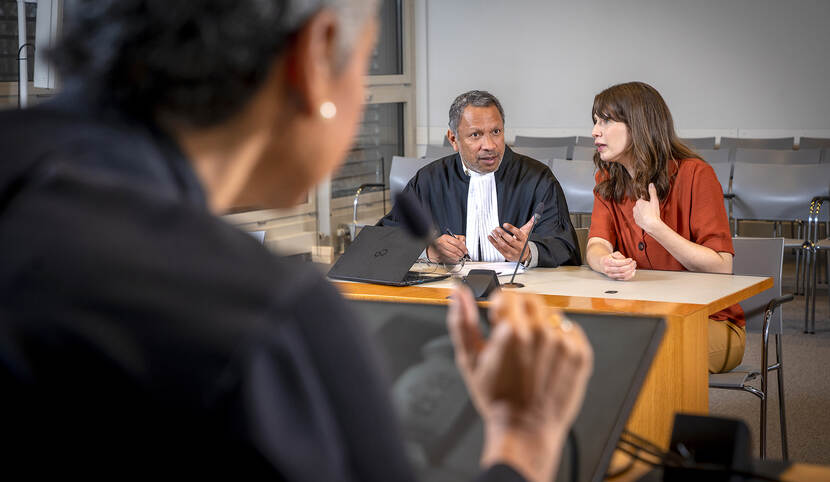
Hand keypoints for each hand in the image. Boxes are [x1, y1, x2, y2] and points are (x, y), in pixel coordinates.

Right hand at [428, 234, 467, 262]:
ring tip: (459, 257)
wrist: (432, 248)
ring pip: (452, 255)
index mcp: (445, 237)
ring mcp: (439, 250)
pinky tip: (454, 259)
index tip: (465, 251)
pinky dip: (453, 260)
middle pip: (455, 250)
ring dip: (457, 258)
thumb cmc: (442, 243)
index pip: (457, 243)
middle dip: (461, 254)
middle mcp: (442, 243)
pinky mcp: (439, 256)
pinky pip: (448, 259)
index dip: (463, 248)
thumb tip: (464, 243)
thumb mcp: (451, 238)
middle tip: (463, 255)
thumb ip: (459, 239)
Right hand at [447, 286, 592, 481]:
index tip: (498, 319)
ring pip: (552, 315)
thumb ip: (462, 322)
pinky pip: (571, 332)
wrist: (525, 429)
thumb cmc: (497, 399)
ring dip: (540, 326)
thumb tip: (457, 295)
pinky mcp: (580, 355)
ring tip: (531, 352)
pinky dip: (560, 340)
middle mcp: (540, 333)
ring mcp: (563, 344)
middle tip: (513, 337)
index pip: (509, 294)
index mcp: (512, 331)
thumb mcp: (470, 360)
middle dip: (520, 312)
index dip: (500, 306)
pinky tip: (547, 359)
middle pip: (531, 300)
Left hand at [488, 218, 532, 262]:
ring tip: (493, 232)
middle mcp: (519, 246)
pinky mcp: (507, 255)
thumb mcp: (526, 233)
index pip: (518, 233)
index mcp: (524, 240)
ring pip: (504, 245)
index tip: (505, 224)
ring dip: (497, 238)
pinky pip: (499, 249)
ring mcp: (513, 252)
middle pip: (510, 240)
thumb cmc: (523, 242)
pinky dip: (493, 243)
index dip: (511, 228)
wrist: (524, 255)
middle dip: (503, 233)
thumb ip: (530, 224)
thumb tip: (534, 217)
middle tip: (497, 228)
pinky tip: (490, 237)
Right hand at [600, 251, 636, 279]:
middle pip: (621, 269)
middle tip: (634, 262)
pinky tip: (633, 271)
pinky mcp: (614, 278)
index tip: (630, 259)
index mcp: (607, 261)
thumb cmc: (610, 258)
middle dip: (630, 266)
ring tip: (634, 266)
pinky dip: (630, 275)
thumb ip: (619, 255)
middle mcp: (608, 269)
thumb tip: (625, 260)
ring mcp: (611, 275)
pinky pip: (624, 278)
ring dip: (631, 270)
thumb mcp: (613, 253)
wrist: (603, 264)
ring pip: (623, 275)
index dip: (626, 262)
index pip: (618, 263)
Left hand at [632, 183, 662, 233]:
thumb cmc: (653, 213)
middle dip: (645, 207)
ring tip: (650, 215)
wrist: (651, 225)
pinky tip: (647, 219)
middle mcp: (635, 208)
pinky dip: (642, 218)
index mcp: (639, 202)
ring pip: (639, 212)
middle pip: (640, 206)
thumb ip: (652, 192)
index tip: (651, 206)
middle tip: (651, 211)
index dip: (648, 203)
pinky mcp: (636, 221)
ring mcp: (635, 215)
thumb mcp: (654, 201)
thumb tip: (651, 184)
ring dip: (643, 213)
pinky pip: (639, 218)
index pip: (643, 200)